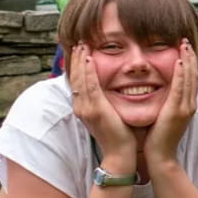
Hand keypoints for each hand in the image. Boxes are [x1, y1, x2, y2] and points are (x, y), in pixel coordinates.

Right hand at [69, 43, 136, 168]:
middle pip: (75, 78)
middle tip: (80, 42)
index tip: (82, 51)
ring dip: (81, 61)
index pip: (79, 82)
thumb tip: (114, 89)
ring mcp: (87, 108)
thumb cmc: (120, 135)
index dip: (79, 66)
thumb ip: (108, 102)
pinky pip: (90, 86)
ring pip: (80, 79)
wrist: (121, 154)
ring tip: (83, 45)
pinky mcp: (96, 109)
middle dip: (77, 59)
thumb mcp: (110, 114)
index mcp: (85, 108)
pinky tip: (89, 59)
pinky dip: (88, 72)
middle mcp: (82, 107)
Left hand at [144, 40, 197, 165]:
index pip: (191, 78)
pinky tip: (179, 61)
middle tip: (186, 40)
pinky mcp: (177, 110)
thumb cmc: (158, 137)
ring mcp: (186, 107)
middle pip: (193, 75)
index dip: (189, 62)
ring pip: (189, 78)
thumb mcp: (164, 115)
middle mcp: (190, 104)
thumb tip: (158, 90)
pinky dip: (181, 73)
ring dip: (187, 60)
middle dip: (190, 56)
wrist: (160, 155)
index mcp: (187, 104)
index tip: (184, 48)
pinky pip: (181, 87)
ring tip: (184, 44)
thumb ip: (165, 102)